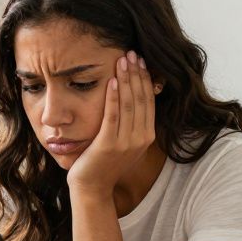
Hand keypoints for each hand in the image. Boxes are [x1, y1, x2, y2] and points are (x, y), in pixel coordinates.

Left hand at [66, 50, 157, 194]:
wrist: (92, 188)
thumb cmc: (105, 164)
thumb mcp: (125, 143)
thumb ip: (132, 124)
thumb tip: (133, 98)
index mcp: (147, 137)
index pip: (149, 101)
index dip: (145, 79)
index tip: (141, 61)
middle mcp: (140, 139)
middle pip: (141, 99)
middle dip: (137, 74)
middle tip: (132, 53)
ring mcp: (125, 143)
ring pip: (129, 104)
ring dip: (126, 80)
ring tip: (122, 60)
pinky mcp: (108, 144)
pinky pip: (112, 116)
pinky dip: (113, 97)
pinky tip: (112, 81)